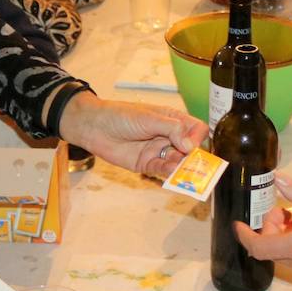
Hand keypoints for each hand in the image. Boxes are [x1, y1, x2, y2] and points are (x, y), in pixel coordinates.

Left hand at [57, 92, 205, 177]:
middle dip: (194, 159)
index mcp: (172, 120)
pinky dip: (168, 174)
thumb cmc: (121, 115)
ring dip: (182, 168)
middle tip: (196, 168)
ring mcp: (158, 151)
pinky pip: (162, 171)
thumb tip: (190, 146)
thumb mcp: (149, 118)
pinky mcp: (147, 164)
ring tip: (182, 173)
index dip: (197, 139)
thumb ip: (171, 130)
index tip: (192, 147)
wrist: (94, 126)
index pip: (196, 130)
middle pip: (190, 150)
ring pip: (177, 163)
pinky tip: (170, 174)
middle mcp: (168, 136)